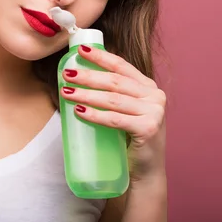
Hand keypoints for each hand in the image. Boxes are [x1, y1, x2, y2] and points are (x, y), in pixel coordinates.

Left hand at [60, 44, 165, 179]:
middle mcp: (154, 95)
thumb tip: (79, 77)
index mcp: (148, 86)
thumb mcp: (125, 110)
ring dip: (86, 94)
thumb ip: (113, 94)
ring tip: (66, 92)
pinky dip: (95, 115)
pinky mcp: (149, 128)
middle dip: (88, 76)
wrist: (146, 171)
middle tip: (67, 74)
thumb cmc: (130, 139)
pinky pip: (115, 119)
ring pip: (113, 99)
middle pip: (115, 81)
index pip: (121, 66)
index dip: (101, 56)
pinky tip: (79, 111)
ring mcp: (154, 112)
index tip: (81, 50)